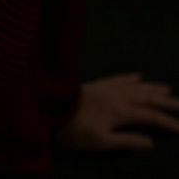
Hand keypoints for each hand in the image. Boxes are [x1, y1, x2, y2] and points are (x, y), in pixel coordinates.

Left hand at [55, 72, 178, 150]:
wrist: (51, 108)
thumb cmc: (76, 130)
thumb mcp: (102, 141)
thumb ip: (127, 141)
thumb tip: (151, 142)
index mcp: (120, 111)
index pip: (151, 117)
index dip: (168, 122)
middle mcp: (117, 96)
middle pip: (147, 98)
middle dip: (167, 102)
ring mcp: (107, 87)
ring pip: (135, 86)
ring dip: (153, 87)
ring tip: (168, 88)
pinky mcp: (97, 83)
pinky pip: (118, 77)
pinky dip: (130, 77)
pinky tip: (138, 76)